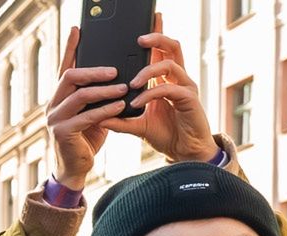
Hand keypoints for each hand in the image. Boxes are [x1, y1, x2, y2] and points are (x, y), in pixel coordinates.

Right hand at [48, 25, 134, 190]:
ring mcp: (55, 119)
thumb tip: (117, 75)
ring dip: (104, 90)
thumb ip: (98, 96)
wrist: (76, 168)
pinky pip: (86, 116)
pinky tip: (120, 105)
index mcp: (60, 97)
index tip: (78, 28)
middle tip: (115, 69)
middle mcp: (53, 105)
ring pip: (80, 95)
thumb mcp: (93, 112)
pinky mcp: (62, 133)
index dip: (70, 47)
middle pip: (70, 76)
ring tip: (124, 87)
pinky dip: (105, 110)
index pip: (64, 67)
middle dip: (94, 70)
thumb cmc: (86, 138)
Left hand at [116, 25, 217, 163]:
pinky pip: (168, 88)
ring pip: (169, 64)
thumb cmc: (166, 135)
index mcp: (167, 80)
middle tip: (139, 39)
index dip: (153, 37)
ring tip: (131, 84)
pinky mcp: (189, 98)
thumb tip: (98, 117)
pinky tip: (136, 102)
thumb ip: (120, 120)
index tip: (137, 31)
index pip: (161, 51)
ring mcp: (185, 87)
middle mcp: (178, 79)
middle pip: (172, 47)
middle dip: (157, 37)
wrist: (185, 153)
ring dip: (147, 71)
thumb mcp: (138, 126)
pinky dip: (150, 93)